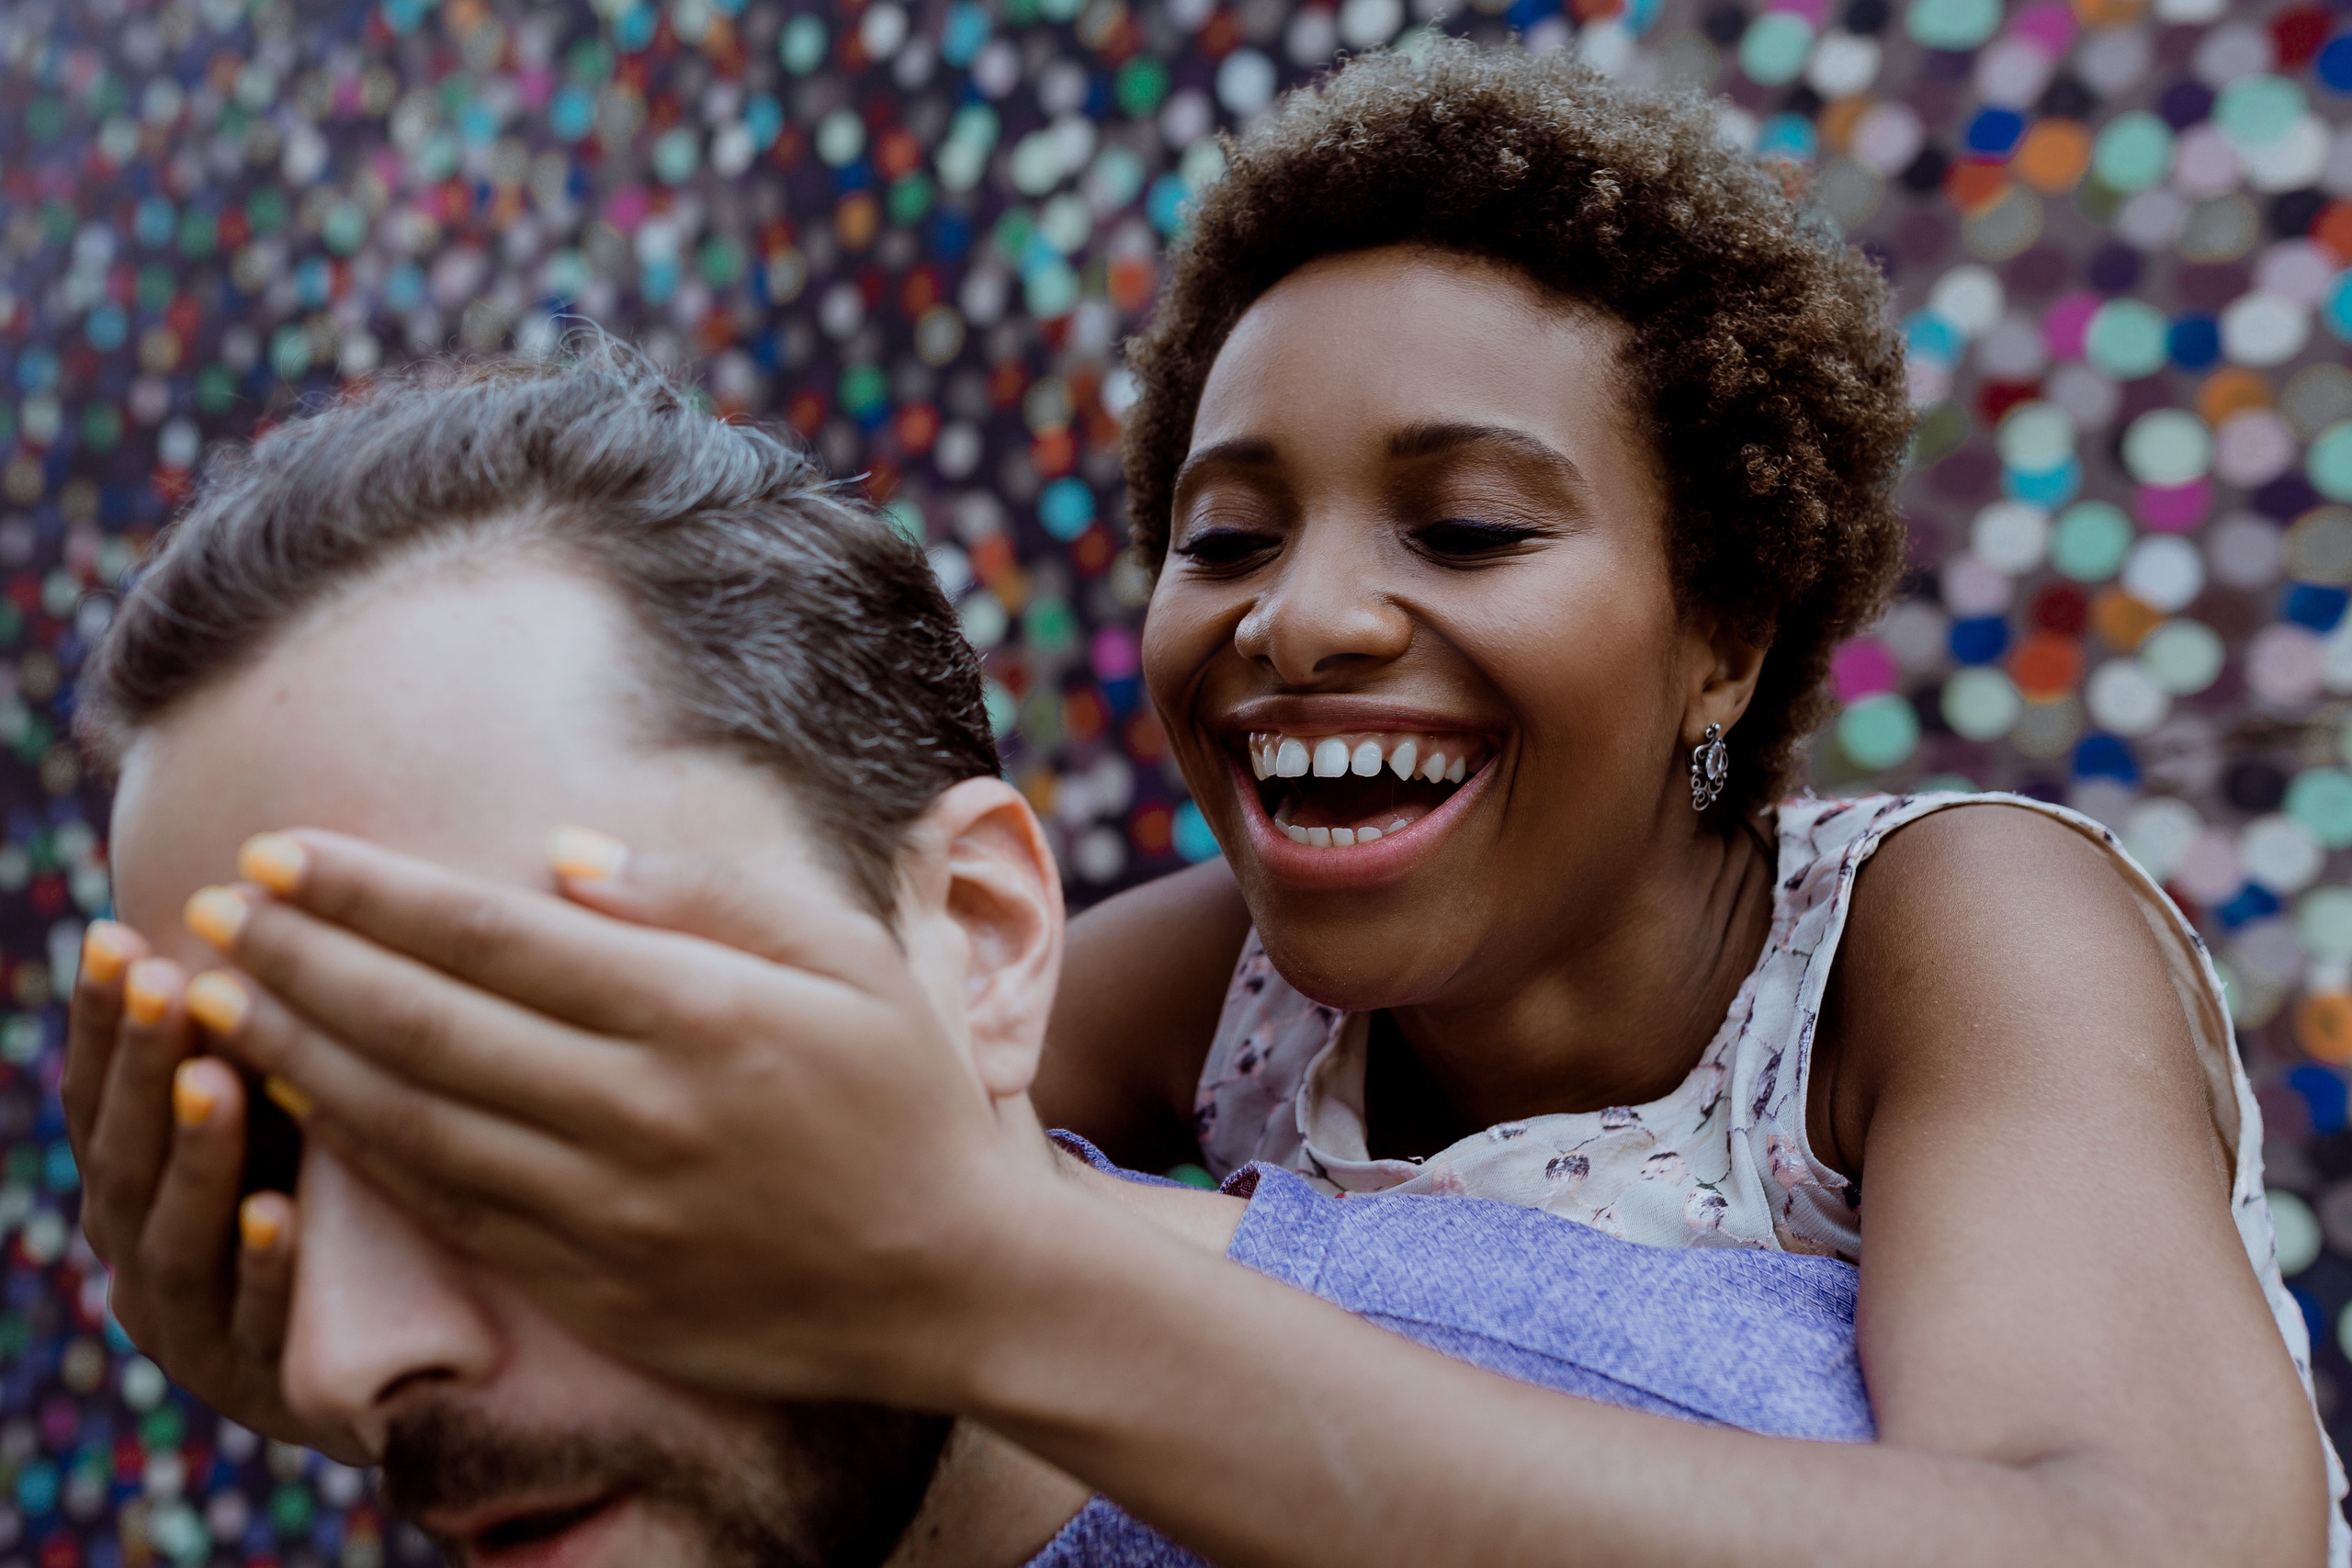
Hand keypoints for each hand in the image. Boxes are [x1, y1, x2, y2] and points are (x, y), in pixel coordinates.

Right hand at [62, 923, 362, 1460]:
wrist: (405, 1368)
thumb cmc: (340, 1205)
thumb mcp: (297, 1118)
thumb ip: (274, 1040)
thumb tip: (276, 890)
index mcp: (143, 1184)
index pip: (104, 1096)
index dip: (105, 1024)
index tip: (118, 937)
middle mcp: (149, 1254)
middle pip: (127, 1156)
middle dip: (143, 1066)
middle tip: (166, 980)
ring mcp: (200, 1329)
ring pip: (178, 1236)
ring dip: (199, 1154)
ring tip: (217, 1080)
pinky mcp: (270, 1391)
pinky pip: (264, 1328)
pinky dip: (267, 1269)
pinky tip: (282, 1214)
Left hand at [179, 826, 1046, 1405]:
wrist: (951, 1276)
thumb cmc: (905, 1096)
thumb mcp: (853, 960)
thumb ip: (712, 894)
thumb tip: (560, 858)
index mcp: (705, 1014)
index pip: (495, 936)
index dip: (374, 891)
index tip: (285, 849)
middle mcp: (643, 1113)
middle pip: (429, 1024)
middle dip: (304, 958)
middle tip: (214, 905)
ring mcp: (611, 1212)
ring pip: (414, 1123)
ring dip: (299, 1053)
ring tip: (218, 995)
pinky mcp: (594, 1286)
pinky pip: (447, 1212)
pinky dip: (358, 1153)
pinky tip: (304, 1102)